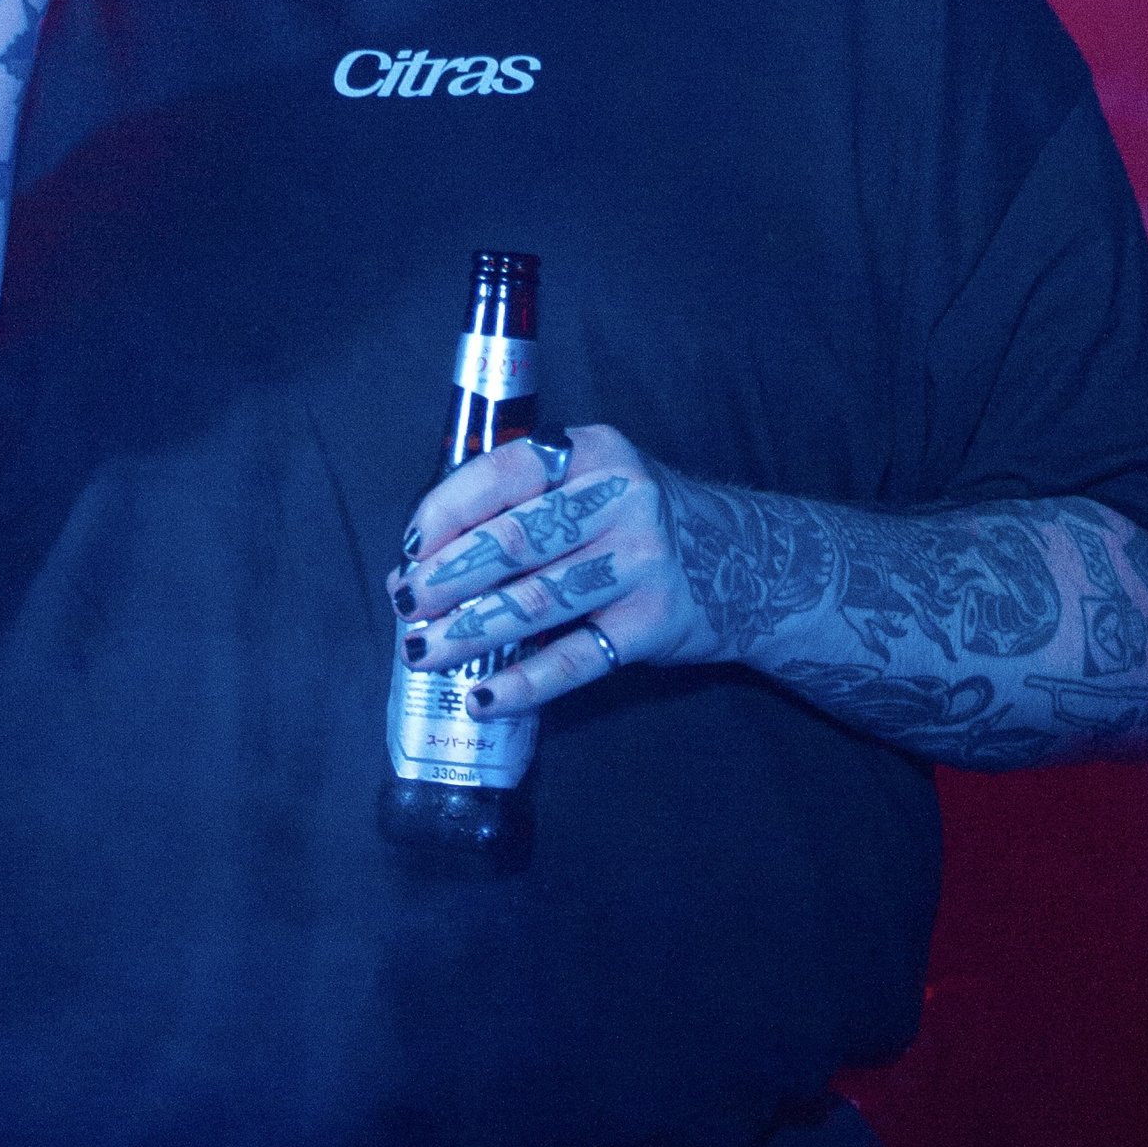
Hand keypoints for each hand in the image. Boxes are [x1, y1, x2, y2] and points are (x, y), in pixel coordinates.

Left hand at [385, 425, 717, 712]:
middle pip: (516, 541)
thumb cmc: (635, 520)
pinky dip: (524, 682)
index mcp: (592, 450)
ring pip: (538, 601)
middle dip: (448, 576)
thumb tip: (425, 555)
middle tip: (405, 604)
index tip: (407, 548)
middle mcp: (620, 498)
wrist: (741, 561)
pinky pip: (576, 659)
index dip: (446, 512)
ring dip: (470, 631)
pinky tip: (482, 696)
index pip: (503, 474)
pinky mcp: (653, 624)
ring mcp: (640, 563)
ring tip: (423, 651)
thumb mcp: (592, 480)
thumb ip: (524, 503)